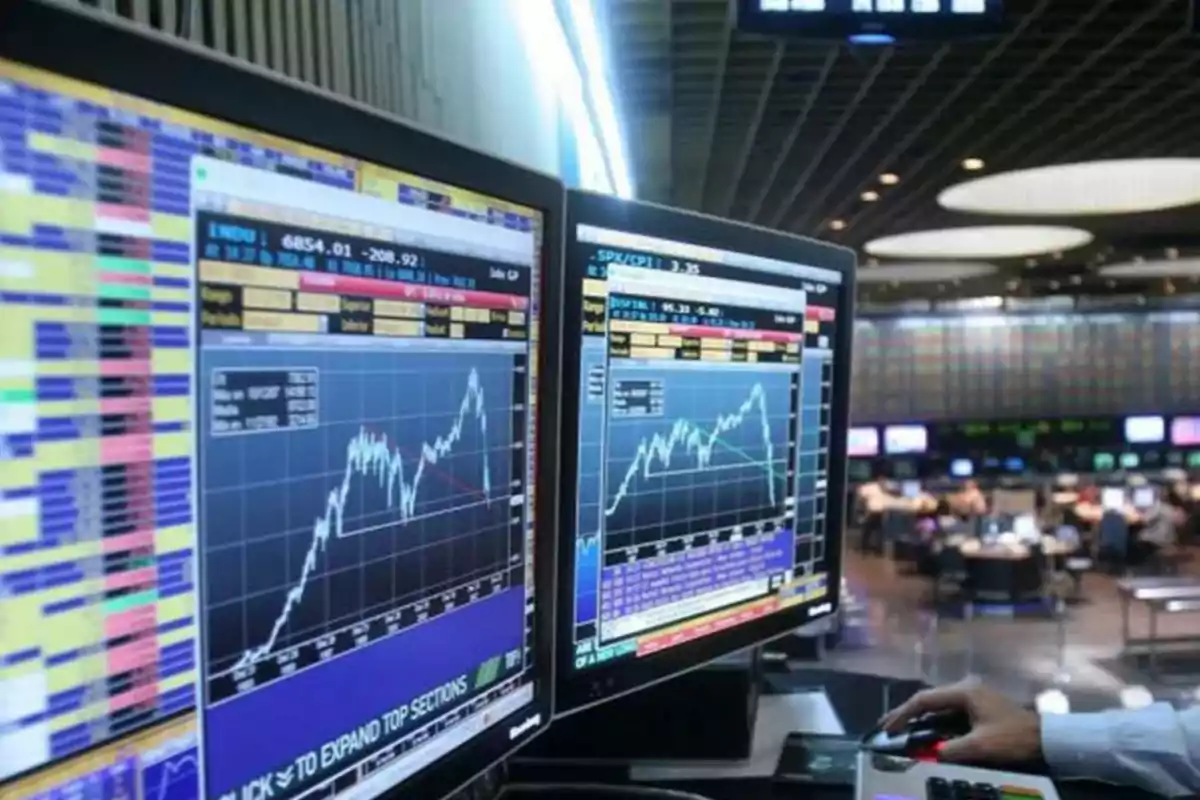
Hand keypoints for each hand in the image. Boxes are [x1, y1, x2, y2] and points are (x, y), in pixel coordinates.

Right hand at [878, 678, 1042, 764]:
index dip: (903, 714)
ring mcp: (973, 695)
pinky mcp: (979, 705)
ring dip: (921, 717)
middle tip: (887, 726)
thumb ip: (951, 749)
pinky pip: (950, 711)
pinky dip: (935, 720)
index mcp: (964, 692)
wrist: (1046, 738)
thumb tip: (932, 752)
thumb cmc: (1012, 738)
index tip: (888, 727)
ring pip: (939, 705)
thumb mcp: (980, 747)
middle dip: (907, 713)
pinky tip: (927, 730)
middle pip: (929, 699)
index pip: (924, 700)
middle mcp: (966, 688)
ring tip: (901, 728)